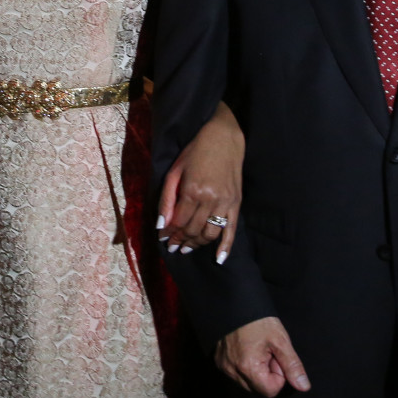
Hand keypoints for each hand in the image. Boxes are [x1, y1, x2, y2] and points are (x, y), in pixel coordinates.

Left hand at [159, 103, 242, 261]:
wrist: (224, 138)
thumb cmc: (196, 151)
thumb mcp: (175, 171)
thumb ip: (167, 199)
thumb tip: (161, 224)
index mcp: (192, 190)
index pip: (178, 221)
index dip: (169, 232)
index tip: (162, 238)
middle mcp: (210, 199)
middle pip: (192, 230)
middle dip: (180, 240)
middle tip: (173, 246)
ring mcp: (226, 203)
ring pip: (210, 233)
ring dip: (197, 244)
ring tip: (187, 248)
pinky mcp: (237, 203)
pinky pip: (232, 230)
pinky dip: (226, 247)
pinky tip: (219, 259)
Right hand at [216, 317, 309, 397]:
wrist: (237, 304)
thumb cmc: (259, 321)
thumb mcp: (281, 341)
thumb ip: (292, 366)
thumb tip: (304, 387)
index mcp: (248, 368)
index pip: (271, 390)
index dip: (279, 376)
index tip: (276, 357)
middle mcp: (232, 372)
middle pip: (258, 389)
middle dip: (267, 374)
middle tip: (267, 352)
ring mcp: (224, 368)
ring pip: (248, 384)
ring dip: (256, 372)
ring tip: (257, 350)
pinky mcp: (219, 363)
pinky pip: (237, 375)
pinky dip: (245, 367)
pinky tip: (247, 350)